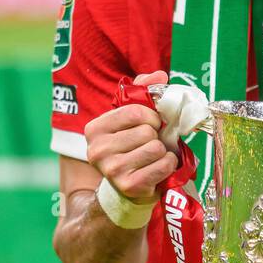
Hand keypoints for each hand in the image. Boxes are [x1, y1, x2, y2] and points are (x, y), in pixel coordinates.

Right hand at [84, 69, 177, 201]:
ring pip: (156, 148)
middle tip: (151, 143)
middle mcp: (97, 150)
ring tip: (154, 155)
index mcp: (94, 128)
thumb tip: (160, 75)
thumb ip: (142, 92)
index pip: (134, 111)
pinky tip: (159, 167)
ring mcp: (112, 170)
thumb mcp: (131, 118)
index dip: (151, 116)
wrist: (127, 186)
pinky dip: (168, 164)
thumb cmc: (131, 146)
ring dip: (163, 151)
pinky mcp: (129, 185)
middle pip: (146, 132)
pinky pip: (163, 165)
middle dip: (156, 136)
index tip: (152, 123)